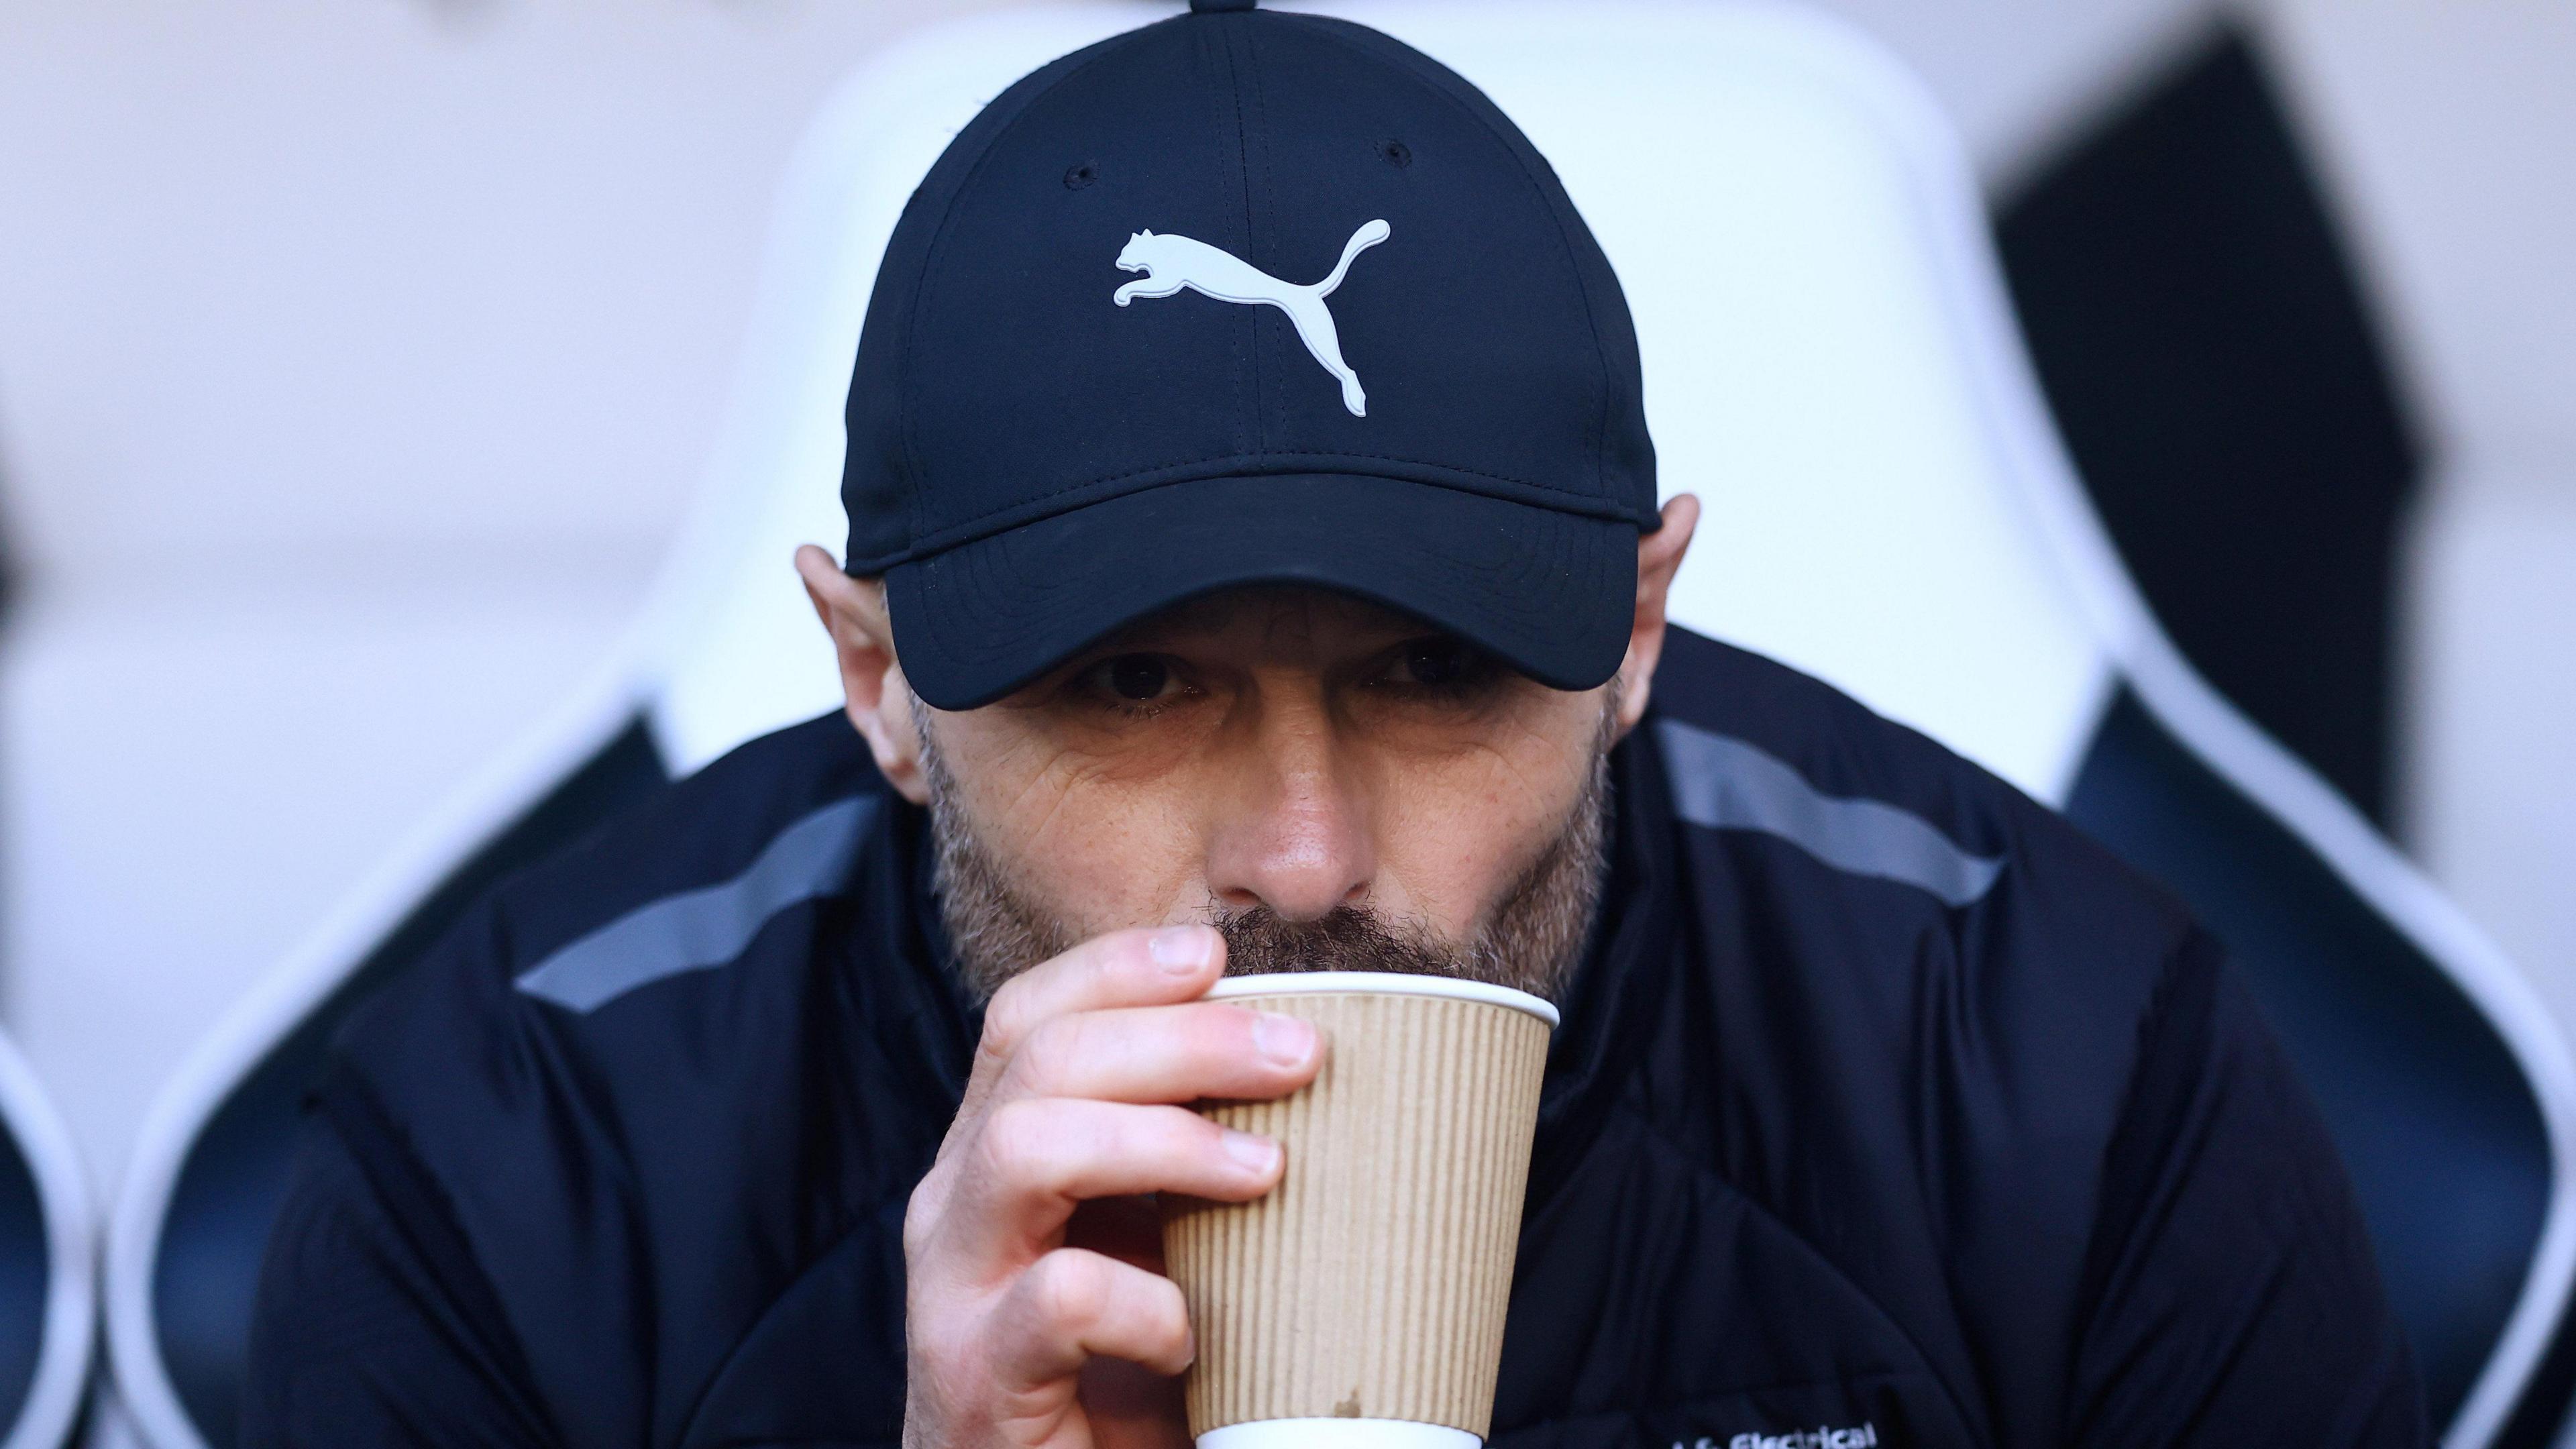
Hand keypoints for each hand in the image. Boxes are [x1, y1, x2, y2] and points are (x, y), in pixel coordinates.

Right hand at [902, 927, 1324, 1448]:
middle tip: (1300, 1055)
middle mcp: (956, 1208)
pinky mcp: (975, 1381)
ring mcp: (953, 1293)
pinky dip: (1142, 1300)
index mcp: (994, 1159)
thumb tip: (1325, 1075)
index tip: (1217, 953)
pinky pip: (1055, 1299)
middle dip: (1180, 1037)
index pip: (1027, 1017)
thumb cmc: (1120, 1385)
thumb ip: (1194, 1171)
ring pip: (1024, 1144)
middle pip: (1041, 1059)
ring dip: (1162, 1137)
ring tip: (1265, 1171)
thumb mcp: (1158, 1250)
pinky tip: (1195, 1332)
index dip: (1115, 966)